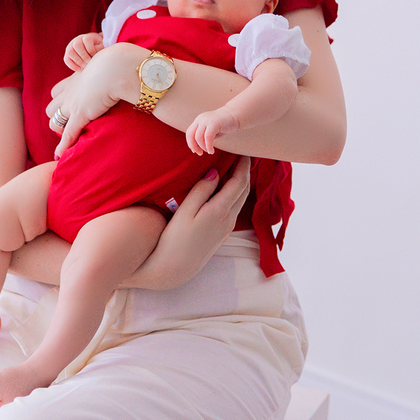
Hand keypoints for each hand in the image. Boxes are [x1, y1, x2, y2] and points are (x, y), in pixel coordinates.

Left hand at [46, 43, 143, 158]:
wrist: (119, 67)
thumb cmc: (120, 63)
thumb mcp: (111, 62)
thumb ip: (111, 68)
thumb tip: (125, 67)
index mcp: (76, 79)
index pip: (57, 92)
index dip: (62, 101)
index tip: (71, 107)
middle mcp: (70, 92)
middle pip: (51, 107)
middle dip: (58, 116)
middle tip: (71, 123)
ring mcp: (73, 104)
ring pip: (54, 121)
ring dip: (60, 129)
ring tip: (70, 136)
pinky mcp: (80, 115)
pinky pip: (67, 134)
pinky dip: (62, 146)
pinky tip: (59, 155)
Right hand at [64, 33, 103, 71]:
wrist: (90, 48)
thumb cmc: (96, 47)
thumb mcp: (100, 46)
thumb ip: (99, 49)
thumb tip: (95, 55)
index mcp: (86, 37)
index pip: (87, 40)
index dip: (91, 49)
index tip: (95, 56)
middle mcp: (77, 40)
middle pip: (77, 45)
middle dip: (84, 55)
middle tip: (89, 63)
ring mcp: (70, 47)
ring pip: (70, 52)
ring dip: (78, 61)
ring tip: (84, 67)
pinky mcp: (67, 54)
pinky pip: (66, 60)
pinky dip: (72, 66)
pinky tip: (79, 70)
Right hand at [125, 155, 250, 289]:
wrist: (174, 269)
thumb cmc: (174, 239)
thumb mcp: (185, 211)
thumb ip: (202, 190)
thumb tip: (216, 172)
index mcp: (220, 211)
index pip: (239, 182)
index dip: (243, 165)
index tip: (243, 150)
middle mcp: (229, 219)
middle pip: (244, 190)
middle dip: (245, 171)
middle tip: (241, 154)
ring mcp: (227, 227)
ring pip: (240, 199)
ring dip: (240, 182)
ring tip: (234, 167)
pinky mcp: (222, 233)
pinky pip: (234, 207)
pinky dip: (234, 193)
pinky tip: (224, 188)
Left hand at [186, 107, 240, 154]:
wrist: (235, 115)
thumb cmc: (224, 125)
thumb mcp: (211, 131)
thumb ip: (204, 137)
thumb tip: (197, 147)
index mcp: (199, 120)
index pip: (189, 133)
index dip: (190, 143)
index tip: (195, 151)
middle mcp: (201, 119)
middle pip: (191, 135)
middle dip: (194, 146)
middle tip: (200, 153)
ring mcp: (206, 120)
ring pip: (199, 137)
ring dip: (203, 147)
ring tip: (209, 151)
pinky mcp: (214, 123)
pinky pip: (208, 137)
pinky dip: (208, 146)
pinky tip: (211, 151)